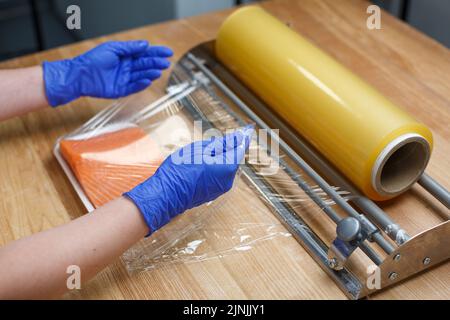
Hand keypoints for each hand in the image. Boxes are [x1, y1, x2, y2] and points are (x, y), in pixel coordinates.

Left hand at [43, 40, 172, 106]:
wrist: (79, 74)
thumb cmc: (93, 60)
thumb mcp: (113, 48)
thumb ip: (130, 48)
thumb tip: (145, 44)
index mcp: (125, 57)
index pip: (144, 54)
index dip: (156, 53)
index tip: (168, 52)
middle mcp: (126, 68)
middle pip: (145, 65)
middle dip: (156, 63)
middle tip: (165, 63)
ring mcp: (124, 79)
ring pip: (141, 76)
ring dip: (150, 74)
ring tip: (158, 71)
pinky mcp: (120, 90)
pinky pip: (133, 88)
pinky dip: (141, 84)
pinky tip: (147, 81)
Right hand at [124, 126, 253, 234]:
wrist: (166, 194)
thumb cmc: (181, 170)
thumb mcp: (200, 150)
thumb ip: (221, 144)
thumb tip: (236, 139)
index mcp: (227, 167)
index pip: (240, 148)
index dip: (243, 137)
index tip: (248, 128)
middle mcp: (228, 180)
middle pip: (233, 158)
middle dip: (228, 147)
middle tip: (221, 137)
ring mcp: (220, 188)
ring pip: (224, 167)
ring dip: (219, 157)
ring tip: (203, 151)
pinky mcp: (212, 193)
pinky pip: (217, 175)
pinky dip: (213, 167)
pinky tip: (200, 163)